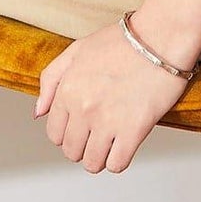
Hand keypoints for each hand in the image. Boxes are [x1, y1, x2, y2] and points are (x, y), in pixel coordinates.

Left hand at [33, 19, 191, 173]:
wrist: (161, 37)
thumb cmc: (123, 41)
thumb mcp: (76, 51)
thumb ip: (50, 80)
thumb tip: (39, 112)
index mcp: (67, 90)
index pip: (54, 133)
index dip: (67, 133)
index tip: (81, 128)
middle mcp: (83, 109)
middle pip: (71, 151)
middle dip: (82, 147)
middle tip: (97, 135)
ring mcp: (108, 122)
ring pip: (92, 163)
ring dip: (99, 157)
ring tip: (110, 144)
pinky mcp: (134, 130)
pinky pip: (117, 164)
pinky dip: (119, 161)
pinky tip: (124, 146)